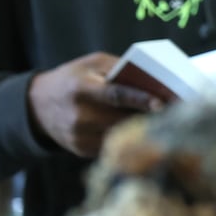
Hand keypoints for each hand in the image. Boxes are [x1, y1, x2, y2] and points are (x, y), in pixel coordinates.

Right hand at [28, 53, 161, 157]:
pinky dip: (130, 138)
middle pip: (122, 119)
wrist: (37, 106)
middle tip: (177, 111)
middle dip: (149, 116)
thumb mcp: (90, 64)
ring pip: (121, 135)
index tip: (162, 102)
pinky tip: (146, 131)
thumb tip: (151, 78)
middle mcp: (79, 116)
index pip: (115, 95)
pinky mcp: (82, 151)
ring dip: (143, 129)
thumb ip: (118, 68)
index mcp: (81, 89)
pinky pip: (113, 145)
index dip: (139, 99)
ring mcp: (80, 137)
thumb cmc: (72, 79)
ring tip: (167, 121)